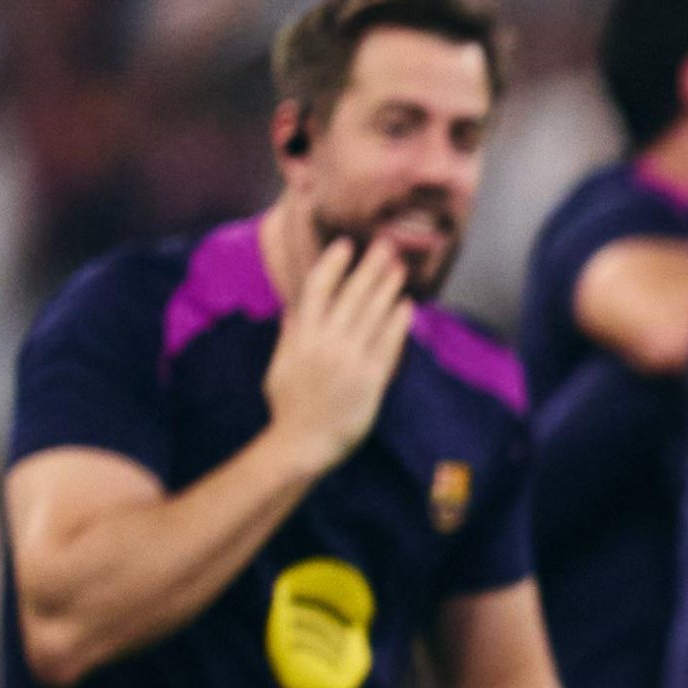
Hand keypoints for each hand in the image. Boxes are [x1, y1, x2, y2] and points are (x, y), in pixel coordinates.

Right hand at [261, 235, 414, 475]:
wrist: (302, 444)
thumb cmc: (289, 406)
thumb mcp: (280, 365)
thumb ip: (290, 334)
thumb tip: (294, 307)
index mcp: (300, 336)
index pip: (317, 289)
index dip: (333, 264)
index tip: (345, 245)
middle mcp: (326, 343)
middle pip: (352, 295)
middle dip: (370, 267)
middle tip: (386, 244)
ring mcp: (350, 360)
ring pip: (373, 315)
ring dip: (387, 288)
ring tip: (399, 268)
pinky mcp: (370, 379)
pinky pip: (388, 344)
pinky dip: (398, 322)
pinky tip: (406, 305)